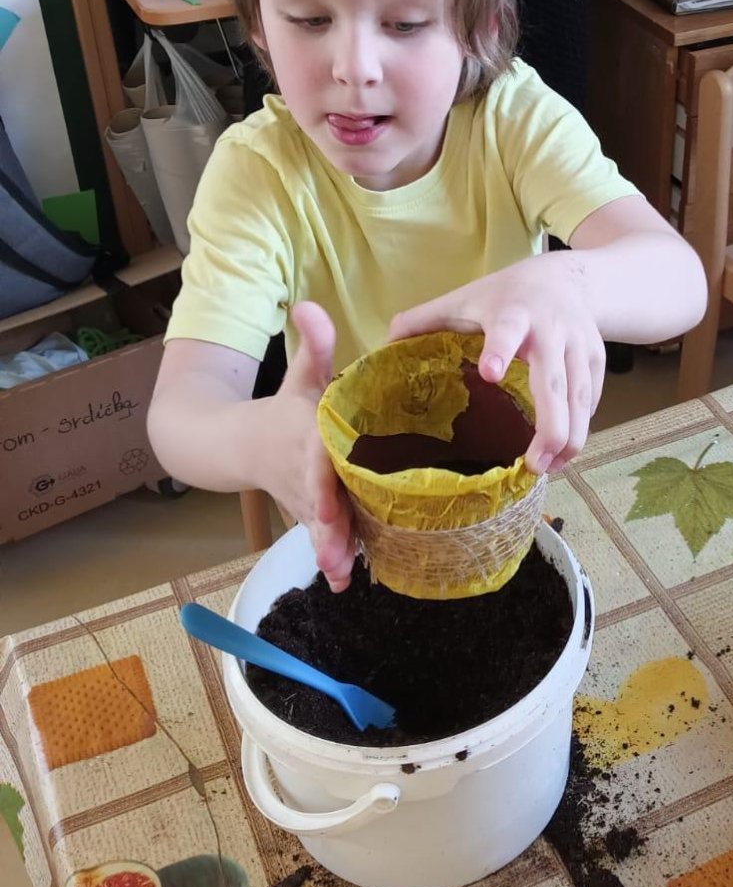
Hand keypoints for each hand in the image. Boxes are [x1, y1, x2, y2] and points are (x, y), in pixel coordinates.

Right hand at [257, 302, 354, 591]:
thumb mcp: (299, 376)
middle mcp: (302, 471)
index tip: (323, 503)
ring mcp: (303, 497)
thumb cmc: (284, 409)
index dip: (319, 480)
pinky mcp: (309, 515)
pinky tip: (341, 582)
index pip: (313, 457)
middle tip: (338, 549)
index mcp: (303, 436)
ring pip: (317, 526)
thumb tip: (309, 304)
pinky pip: (318, 539)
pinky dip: (328, 559)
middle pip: (317, 499)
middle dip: (327, 524)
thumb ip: (313, 344)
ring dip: (328, 549)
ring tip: (341, 571)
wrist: (236, 443)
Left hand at [389, 255, 605, 473]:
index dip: (499, 349)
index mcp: (512, 312)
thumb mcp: (464, 299)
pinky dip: (581, 426)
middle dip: (549, 426)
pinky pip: (592, 399)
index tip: (490, 373)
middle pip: (555, 381)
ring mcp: (580, 345)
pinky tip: (564, 453)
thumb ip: (423, 320)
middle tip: (534, 464)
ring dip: (569, 437)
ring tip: (549, 468)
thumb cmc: (505, 295)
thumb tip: (381, 347)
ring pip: (580, 397)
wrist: (568, 277)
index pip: (506, 329)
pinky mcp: (597, 359)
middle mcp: (551, 329)